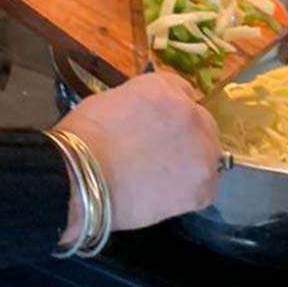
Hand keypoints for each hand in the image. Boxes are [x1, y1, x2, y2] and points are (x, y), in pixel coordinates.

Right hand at [60, 71, 220, 238]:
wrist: (80, 175)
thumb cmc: (84, 137)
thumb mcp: (110, 103)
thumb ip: (138, 108)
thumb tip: (143, 122)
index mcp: (164, 87)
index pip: (183, 92)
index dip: (169, 113)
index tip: (159, 127)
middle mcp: (191, 113)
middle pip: (202, 124)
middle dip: (185, 137)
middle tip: (160, 157)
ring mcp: (201, 150)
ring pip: (206, 158)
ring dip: (189, 166)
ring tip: (160, 182)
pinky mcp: (202, 186)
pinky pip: (203, 189)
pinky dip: (186, 195)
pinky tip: (163, 199)